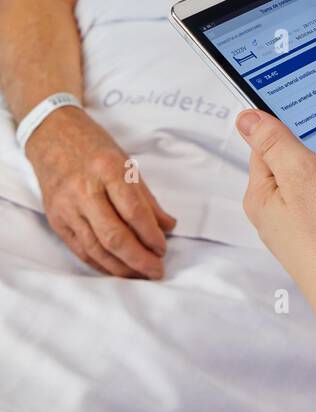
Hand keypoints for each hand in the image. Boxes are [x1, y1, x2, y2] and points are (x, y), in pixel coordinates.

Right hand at [25, 105, 175, 278]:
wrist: (51, 135)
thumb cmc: (94, 146)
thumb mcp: (126, 162)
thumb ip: (147, 198)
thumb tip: (168, 226)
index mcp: (107, 170)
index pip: (133, 211)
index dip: (151, 235)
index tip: (164, 248)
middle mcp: (84, 190)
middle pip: (113, 236)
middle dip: (138, 259)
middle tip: (156, 270)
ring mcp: (66, 207)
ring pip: (95, 248)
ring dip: (121, 267)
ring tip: (140, 275)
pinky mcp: (55, 220)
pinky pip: (80, 249)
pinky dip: (100, 264)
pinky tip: (117, 270)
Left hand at [236, 109, 315, 310]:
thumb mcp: (302, 173)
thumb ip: (273, 142)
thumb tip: (245, 117)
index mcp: (260, 195)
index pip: (264, 143)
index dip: (288, 126)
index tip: (311, 119)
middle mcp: (274, 215)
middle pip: (288, 165)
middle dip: (313, 152)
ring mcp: (298, 231)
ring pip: (311, 186)